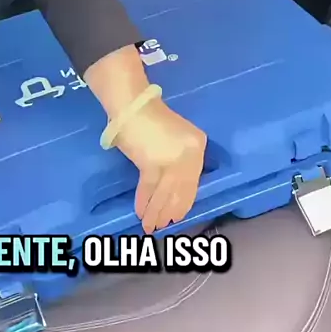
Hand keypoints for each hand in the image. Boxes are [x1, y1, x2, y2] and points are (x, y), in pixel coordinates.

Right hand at [115, 100, 206, 232]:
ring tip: (150, 226)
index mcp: (198, 144)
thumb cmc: (151, 117)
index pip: (193, 180)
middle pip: (181, 188)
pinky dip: (144, 201)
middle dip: (171, 209)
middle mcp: (190, 154)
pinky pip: (149, 188)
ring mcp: (172, 159)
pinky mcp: (152, 162)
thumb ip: (180, 157)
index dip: (184, 200)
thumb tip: (172, 183)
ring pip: (165, 192)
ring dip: (156, 211)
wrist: (132, 105)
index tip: (178, 214)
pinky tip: (141, 213)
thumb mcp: (176, 137)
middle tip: (164, 225)